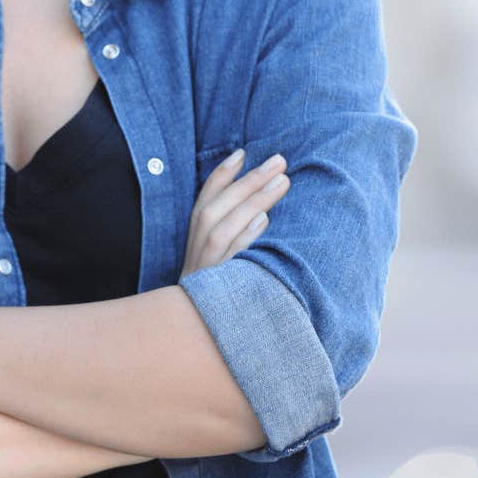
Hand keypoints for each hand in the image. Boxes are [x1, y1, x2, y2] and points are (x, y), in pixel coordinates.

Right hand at [180, 150, 287, 278]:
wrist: (197, 325)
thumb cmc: (214, 285)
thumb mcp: (214, 254)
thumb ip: (229, 228)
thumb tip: (262, 208)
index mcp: (194, 234)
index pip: (205, 196)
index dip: (222, 173)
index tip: (243, 152)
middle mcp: (197, 244)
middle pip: (220, 204)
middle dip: (249, 180)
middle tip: (279, 161)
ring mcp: (208, 262)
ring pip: (228, 223)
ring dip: (254, 200)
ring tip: (283, 182)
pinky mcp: (218, 280)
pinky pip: (233, 254)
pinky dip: (246, 236)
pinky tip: (265, 220)